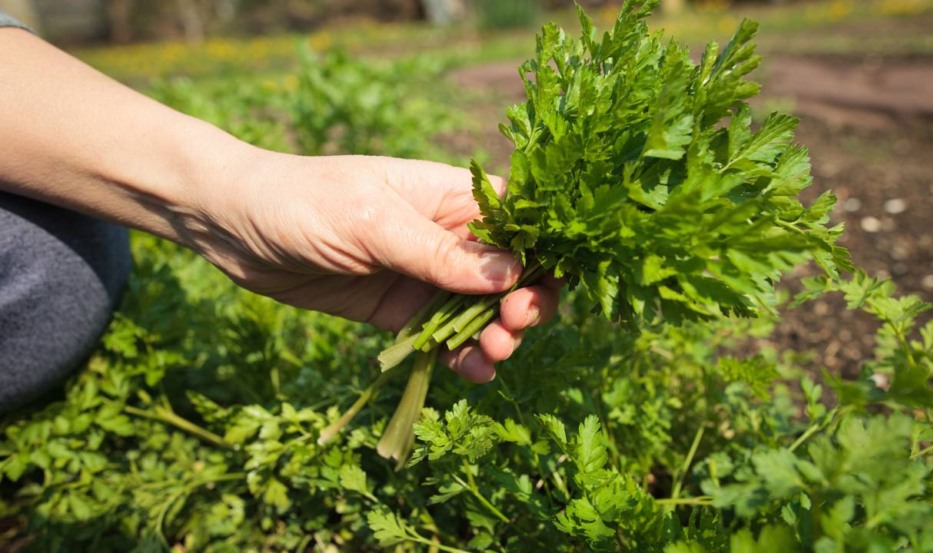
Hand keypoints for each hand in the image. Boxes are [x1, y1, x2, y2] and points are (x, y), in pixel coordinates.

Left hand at [183, 152, 560, 382]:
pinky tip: (472, 372)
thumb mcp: (373, 223)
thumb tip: (512, 275)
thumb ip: (438, 253)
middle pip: (512, 273)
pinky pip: (443, 337)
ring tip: (492, 353)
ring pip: (482, 311)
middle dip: (525, 302)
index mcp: (450, 197)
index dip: (542, 253)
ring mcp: (424, 277)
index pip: (519, 222)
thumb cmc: (304, 202)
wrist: (234, 226)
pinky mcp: (399, 312)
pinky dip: (462, 356)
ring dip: (498, 334)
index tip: (539, 287)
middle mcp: (446, 237)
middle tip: (512, 325)